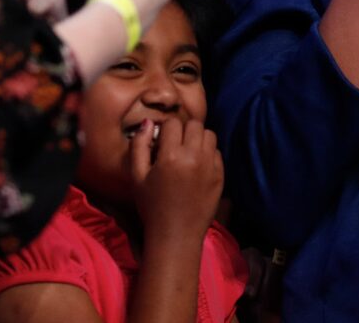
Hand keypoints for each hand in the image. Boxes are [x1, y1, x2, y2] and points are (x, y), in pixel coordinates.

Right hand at [130, 118, 222, 241]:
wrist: (175, 236)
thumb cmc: (151, 207)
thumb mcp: (137, 177)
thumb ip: (139, 146)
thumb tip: (147, 122)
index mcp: (171, 155)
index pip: (173, 123)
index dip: (166, 130)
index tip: (162, 141)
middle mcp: (194, 156)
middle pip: (194, 124)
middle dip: (184, 131)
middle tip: (176, 145)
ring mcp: (210, 165)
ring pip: (209, 134)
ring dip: (198, 139)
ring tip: (188, 153)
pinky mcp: (221, 174)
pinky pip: (217, 152)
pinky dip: (208, 154)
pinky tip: (198, 167)